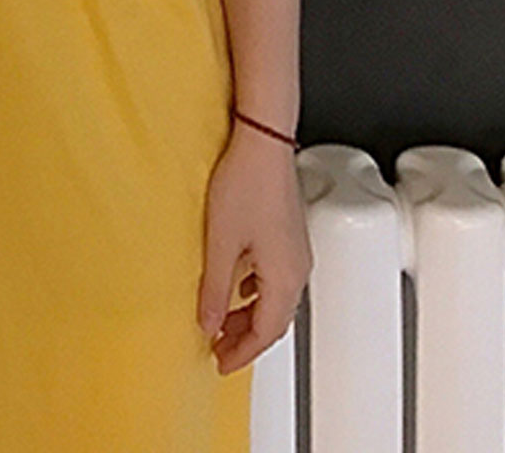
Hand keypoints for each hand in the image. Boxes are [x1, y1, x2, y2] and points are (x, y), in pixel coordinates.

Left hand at [196, 123, 310, 373]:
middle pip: (274, 318)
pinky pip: (273, 276)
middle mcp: (296, 268)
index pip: (265, 332)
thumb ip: (214, 288)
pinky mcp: (287, 232)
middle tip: (218, 348)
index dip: (241, 353)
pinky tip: (235, 282)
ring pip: (274, 297)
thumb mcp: (221, 242)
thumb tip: (208, 323)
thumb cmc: (247, 183)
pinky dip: (253, 290)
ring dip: (249, 314)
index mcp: (285, 277)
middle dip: (245, 338)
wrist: (263, 141)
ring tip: (220, 320)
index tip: (220, 363)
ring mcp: (294, 249)